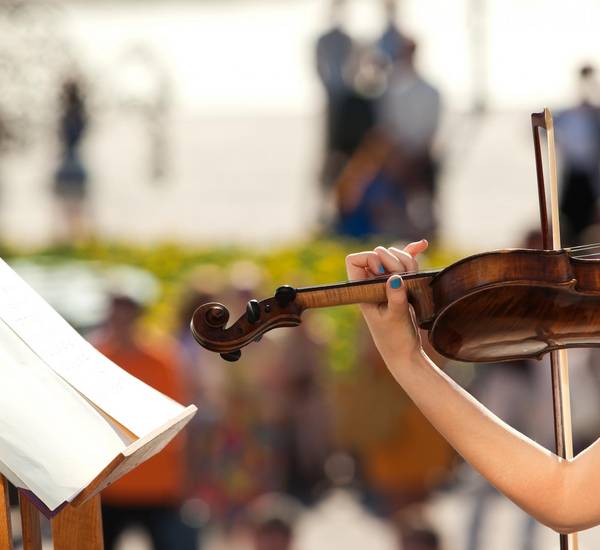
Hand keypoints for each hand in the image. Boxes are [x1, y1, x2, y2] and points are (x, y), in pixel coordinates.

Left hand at [345, 240, 428, 361]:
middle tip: (402, 278)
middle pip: (378, 254)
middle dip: (393, 260)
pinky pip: (404, 263)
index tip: (382, 271)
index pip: (354, 260)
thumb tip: (394, 278)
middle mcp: (371, 283)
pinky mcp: (399, 284)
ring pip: (394, 257)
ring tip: (414, 278)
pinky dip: (411, 254)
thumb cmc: (395, 338)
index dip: (369, 259)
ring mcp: (385, 282)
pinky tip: (421, 245)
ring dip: (406, 261)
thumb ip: (395, 297)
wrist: (404, 352)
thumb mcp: (396, 318)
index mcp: (361, 289)